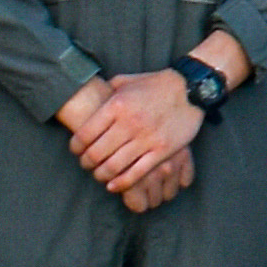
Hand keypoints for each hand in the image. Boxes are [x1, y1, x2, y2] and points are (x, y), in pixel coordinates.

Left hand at [56, 73, 200, 208]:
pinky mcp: (162, 151)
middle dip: (86, 163)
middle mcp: (129, 123)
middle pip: (96, 153)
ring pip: (114, 166)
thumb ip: (107, 89)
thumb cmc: (156, 84)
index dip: (75, 147)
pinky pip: (137, 173)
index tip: (76, 150)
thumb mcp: (127, 80)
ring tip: (99, 174)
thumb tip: (91, 94)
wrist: (190, 89)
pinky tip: (114, 185)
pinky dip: (122, 183)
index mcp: (116, 105)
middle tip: (86, 164)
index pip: (85, 134)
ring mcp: (146, 139)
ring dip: (101, 174)